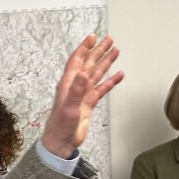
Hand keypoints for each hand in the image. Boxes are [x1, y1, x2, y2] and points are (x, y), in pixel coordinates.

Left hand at [41, 34, 122, 157]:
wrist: (61, 142)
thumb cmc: (60, 126)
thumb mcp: (69, 107)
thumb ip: (76, 90)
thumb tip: (82, 73)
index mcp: (68, 84)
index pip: (76, 61)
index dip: (84, 48)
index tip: (92, 37)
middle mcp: (75, 87)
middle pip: (88, 64)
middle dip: (98, 51)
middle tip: (109, 40)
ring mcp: (82, 95)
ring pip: (96, 74)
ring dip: (105, 63)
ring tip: (115, 51)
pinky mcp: (88, 103)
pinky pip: (101, 89)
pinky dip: (110, 81)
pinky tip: (118, 75)